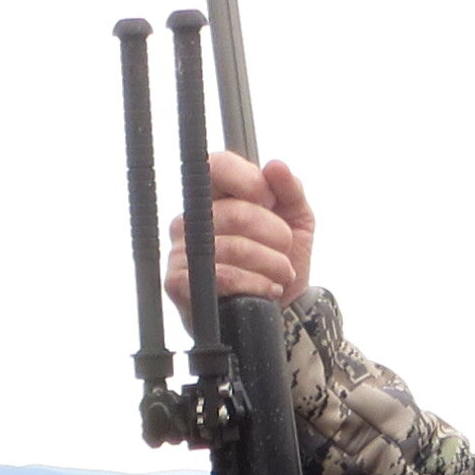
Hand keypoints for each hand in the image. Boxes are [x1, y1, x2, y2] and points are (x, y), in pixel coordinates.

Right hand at [166, 153, 315, 325]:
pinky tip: (268, 288)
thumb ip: (289, 190)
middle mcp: (191, 219)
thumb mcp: (295, 219)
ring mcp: (181, 251)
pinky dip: (256, 283)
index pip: (217, 166)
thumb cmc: (280, 258)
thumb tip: (275, 166)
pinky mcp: (179, 283)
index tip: (270, 201)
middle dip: (275, 234)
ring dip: (272, 263)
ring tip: (283, 272)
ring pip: (235, 248)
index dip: (249, 180)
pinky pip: (223, 277)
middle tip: (284, 248)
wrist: (280, 309)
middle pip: (236, 213)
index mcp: (214, 196)